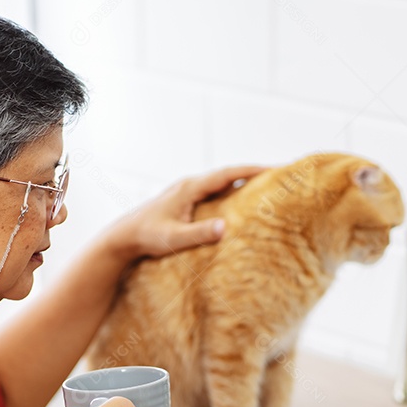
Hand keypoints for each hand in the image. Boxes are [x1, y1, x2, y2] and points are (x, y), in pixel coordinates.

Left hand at [106, 164, 265, 260]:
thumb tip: (225, 228)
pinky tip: (245, 204)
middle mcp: (191, 185)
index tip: (276, 168)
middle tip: (282, 175)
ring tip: (271, 187)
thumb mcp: (173, 238)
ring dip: (245, 183)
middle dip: (256, 173)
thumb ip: (198, 234)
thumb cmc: (146, 238)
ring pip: (224, 183)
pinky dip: (234, 193)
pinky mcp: (188, 202)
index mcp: (190, 187)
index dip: (253, 170)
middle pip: (230, 174)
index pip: (228, 174)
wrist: (123, 237)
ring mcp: (189, 192)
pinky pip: (217, 193)